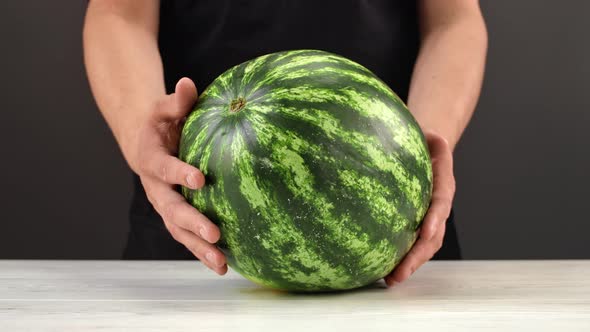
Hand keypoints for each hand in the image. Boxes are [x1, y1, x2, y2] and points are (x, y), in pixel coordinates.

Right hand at [129, 77, 226, 274]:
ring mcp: (163, 203)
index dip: (178, 173)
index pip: (165, 168)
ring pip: (178, 230)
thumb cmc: (159, 122)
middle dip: (192, 223)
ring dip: (198, 248)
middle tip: (215, 235)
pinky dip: (201, 251)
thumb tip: (188, 82)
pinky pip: (185, 235)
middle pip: (171, 209)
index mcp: (151, 159)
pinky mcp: (173, 214)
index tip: (199, 179)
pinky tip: (224, 264)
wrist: (141, 140)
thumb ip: (177, 100)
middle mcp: (155, 187)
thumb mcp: (165, 108)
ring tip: (221, 263)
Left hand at [384, 131, 455, 285]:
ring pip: (423, 247)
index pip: (440, 206)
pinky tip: (380, 269)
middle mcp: (438, 209)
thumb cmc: (426, 142)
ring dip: (408, 265)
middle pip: (431, 238)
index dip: (435, 219)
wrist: (428, 152)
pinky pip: (410, 242)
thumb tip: (431, 134)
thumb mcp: (432, 136)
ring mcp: (428, 219)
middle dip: (416, 257)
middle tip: (398, 274)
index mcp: (443, 187)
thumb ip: (432, 138)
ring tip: (390, 280)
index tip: (426, 231)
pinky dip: (400, 257)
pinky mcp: (415, 223)